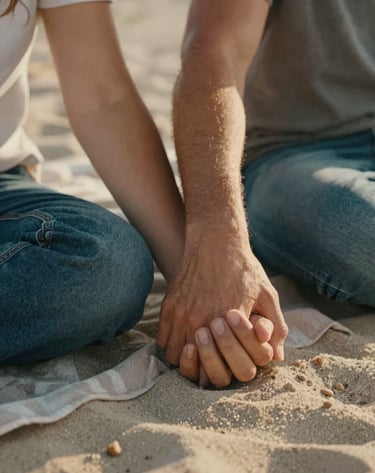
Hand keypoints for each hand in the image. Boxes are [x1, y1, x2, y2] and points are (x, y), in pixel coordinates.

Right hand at [156, 232, 287, 382]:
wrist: (215, 240)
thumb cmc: (244, 268)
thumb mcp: (267, 294)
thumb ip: (275, 327)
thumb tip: (277, 355)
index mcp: (227, 322)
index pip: (219, 368)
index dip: (220, 376)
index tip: (223, 371)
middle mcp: (200, 320)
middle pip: (193, 367)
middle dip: (202, 371)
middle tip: (208, 366)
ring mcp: (181, 313)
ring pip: (175, 356)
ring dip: (185, 359)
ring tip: (196, 354)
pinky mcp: (169, 305)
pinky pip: (162, 340)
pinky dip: (171, 344)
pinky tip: (183, 338)